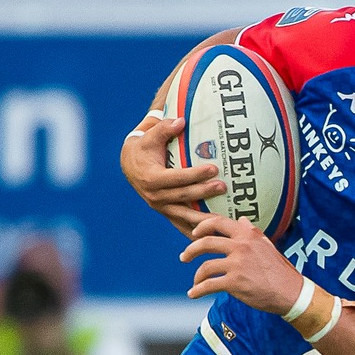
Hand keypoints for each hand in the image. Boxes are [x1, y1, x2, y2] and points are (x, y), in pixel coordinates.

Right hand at [122, 115, 224, 233]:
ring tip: (223, 218)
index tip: (214, 169)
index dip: (195, 175)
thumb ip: (165, 127)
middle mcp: (154, 196)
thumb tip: (181, 121)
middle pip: (183, 196)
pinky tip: (210, 234)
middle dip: (204, 192)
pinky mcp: (165, 212)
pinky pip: (181, 224)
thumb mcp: (151, 134)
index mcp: (152, 178)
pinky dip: (195, 230)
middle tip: (223, 187)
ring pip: (184, 215)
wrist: (130, 163)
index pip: (177, 178)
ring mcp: (160, 207)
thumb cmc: (145, 146)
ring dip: (203, 217)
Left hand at [181, 214, 304, 314]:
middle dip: (191, 250)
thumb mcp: (267, 246)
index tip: (193, 233)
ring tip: (195, 282)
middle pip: (206, 242)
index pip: (219, 222)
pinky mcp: (235, 283)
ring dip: (196, 275)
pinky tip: (193, 294)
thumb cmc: (280, 271)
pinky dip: (198, 290)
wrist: (291, 292)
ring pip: (205, 266)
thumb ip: (252, 233)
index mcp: (248, 235)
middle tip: (184, 256)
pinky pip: (209, 285)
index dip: (202, 226)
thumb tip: (243, 221)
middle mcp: (241, 246)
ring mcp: (237, 264)